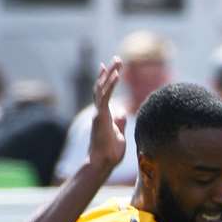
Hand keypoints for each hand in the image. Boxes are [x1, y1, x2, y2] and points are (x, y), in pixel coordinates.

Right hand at [88, 58, 126, 172]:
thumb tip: (123, 112)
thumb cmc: (111, 153)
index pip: (104, 94)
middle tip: (117, 59)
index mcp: (104, 115)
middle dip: (109, 72)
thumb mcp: (119, 135)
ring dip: (111, 73)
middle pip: (102, 87)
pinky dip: (111, 84)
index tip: (111, 69)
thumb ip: (120, 123)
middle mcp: (99, 112)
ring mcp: (99, 113)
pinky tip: (117, 74)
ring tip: (118, 61)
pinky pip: (105, 96)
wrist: (103, 163)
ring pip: (102, 88)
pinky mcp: (100, 116)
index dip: (107, 81)